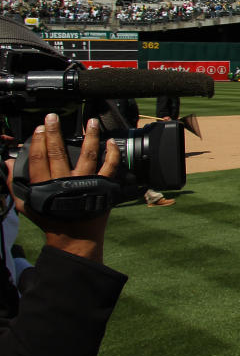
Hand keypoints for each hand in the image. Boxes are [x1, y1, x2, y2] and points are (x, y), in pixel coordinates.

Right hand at [6, 114, 120, 260]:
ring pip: (88, 154)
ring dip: (89, 136)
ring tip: (90, 121)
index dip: (38, 142)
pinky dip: (112, 153)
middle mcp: (65, 182)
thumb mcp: (27, 205)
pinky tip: (111, 141)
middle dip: (55, 132)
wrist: (75, 238)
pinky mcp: (103, 186)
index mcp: (45, 186)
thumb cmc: (51, 220)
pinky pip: (110, 166)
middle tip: (53, 117)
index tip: (39, 128)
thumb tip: (7, 164)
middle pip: (59, 152)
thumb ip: (14, 184)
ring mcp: (86, 183)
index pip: (39, 159)